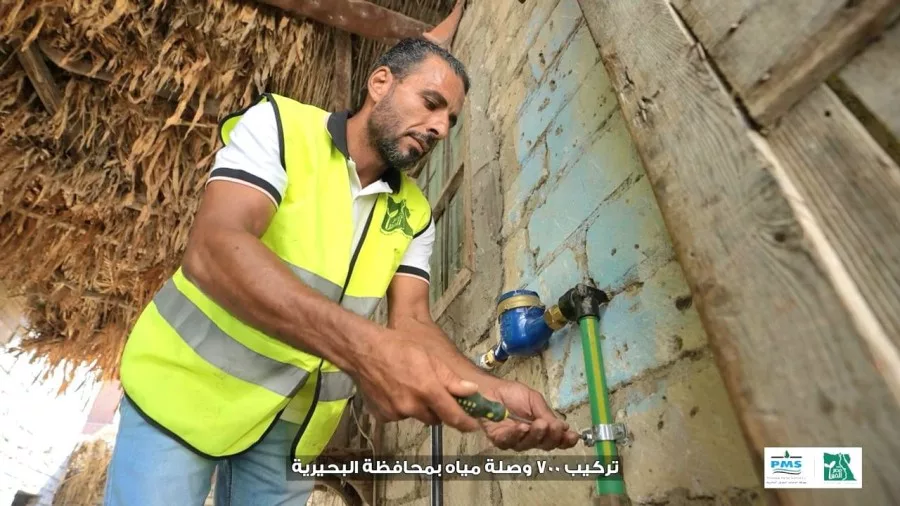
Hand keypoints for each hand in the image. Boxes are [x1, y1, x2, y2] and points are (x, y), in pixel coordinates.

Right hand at [352, 329, 481, 432]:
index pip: (453, 416)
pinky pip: (400, 416)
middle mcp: (412, 406)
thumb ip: (450, 378)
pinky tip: (395, 390)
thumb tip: (471, 391)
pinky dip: (401, 408)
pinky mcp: (383, 416)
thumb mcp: (430, 358)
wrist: (363, 351)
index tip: (473, 424)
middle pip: (435, 418)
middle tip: (434, 392)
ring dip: (418, 407)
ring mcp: (396, 413)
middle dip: (438, 409)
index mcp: (427, 390)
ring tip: (409, 385)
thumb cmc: (398, 348)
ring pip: (417, 416)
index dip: (466, 422)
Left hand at [480, 380, 580, 450]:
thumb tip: (564, 427)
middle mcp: (529, 437)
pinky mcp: (499, 439)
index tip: (573, 436)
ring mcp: (514, 440)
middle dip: (552, 436)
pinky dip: (516, 435)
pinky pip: (509, 442)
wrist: (490, 388)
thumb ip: (546, 414)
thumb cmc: (512, 393)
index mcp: (541, 428)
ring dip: (535, 435)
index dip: (565, 440)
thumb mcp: (534, 400)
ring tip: (538, 424)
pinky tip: (522, 427)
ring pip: (528, 445)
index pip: (556, 439)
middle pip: (545, 445)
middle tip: (554, 426)